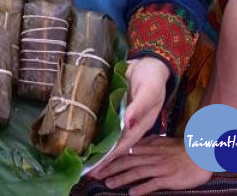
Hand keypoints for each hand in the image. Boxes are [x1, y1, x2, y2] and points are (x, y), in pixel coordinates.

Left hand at [90, 56, 170, 171]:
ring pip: (110, 137)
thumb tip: (129, 123)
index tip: (99, 167)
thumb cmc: (152, 77)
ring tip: (85, 160)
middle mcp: (131, 124)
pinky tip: (86, 139)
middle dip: (104, 159)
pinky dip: (97, 133)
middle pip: (116, 145)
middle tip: (88, 172)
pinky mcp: (116, 110)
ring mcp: (123, 118)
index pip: (124, 144)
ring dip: (99, 149)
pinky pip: (106, 125)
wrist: (148, 64)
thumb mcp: (149, 91)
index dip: (112, 156)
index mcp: (142, 124)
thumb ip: (139, 106)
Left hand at [92, 135, 212, 194]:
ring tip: (108, 184)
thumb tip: (132, 146)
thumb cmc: (181, 149)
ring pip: (136, 172)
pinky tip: (131, 194)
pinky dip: (141, 188)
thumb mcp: (161, 142)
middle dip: (109, 169)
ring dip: (121, 178)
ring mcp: (159, 167)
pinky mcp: (168, 178)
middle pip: (126, 162)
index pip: (125, 152)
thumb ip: (146, 144)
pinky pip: (152, 184)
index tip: (97, 163)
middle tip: (95, 175)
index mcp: (148, 147)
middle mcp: (151, 156)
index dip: (110, 158)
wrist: (200, 153)